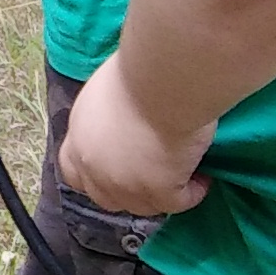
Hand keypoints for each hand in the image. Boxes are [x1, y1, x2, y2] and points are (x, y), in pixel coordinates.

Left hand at [59, 58, 210, 217]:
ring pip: (142, 206)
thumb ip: (107, 117)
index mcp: (80, 136)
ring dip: (162, 194)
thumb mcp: (107, 91)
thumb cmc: (140, 68)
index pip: (73, 172)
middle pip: (106, 198)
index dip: (94, 176)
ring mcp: (124, 183)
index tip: (117, 169)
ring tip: (184, 174)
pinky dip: (192, 193)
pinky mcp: (158, 190)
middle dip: (128, 191)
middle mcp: (95, 165)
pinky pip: (177, 204)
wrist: (163, 77)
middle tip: (154, 175)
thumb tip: (125, 121)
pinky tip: (202, 179)